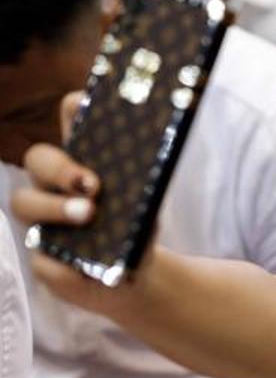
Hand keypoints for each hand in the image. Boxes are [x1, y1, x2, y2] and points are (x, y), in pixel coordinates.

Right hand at [10, 94, 148, 318]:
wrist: (135, 275)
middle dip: (61, 167)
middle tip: (93, 183)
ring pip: (24, 202)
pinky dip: (66, 265)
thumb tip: (146, 184)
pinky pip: (42, 260)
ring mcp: (41, 221)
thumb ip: (145, 189)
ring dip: (54, 207)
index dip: (75, 107)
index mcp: (82, 162)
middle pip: (39, 159)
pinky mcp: (42, 261)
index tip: (85, 102)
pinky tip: (85, 269)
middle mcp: (53, 186)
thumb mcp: (149, 204)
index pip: (71, 121)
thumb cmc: (138, 228)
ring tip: (88, 215)